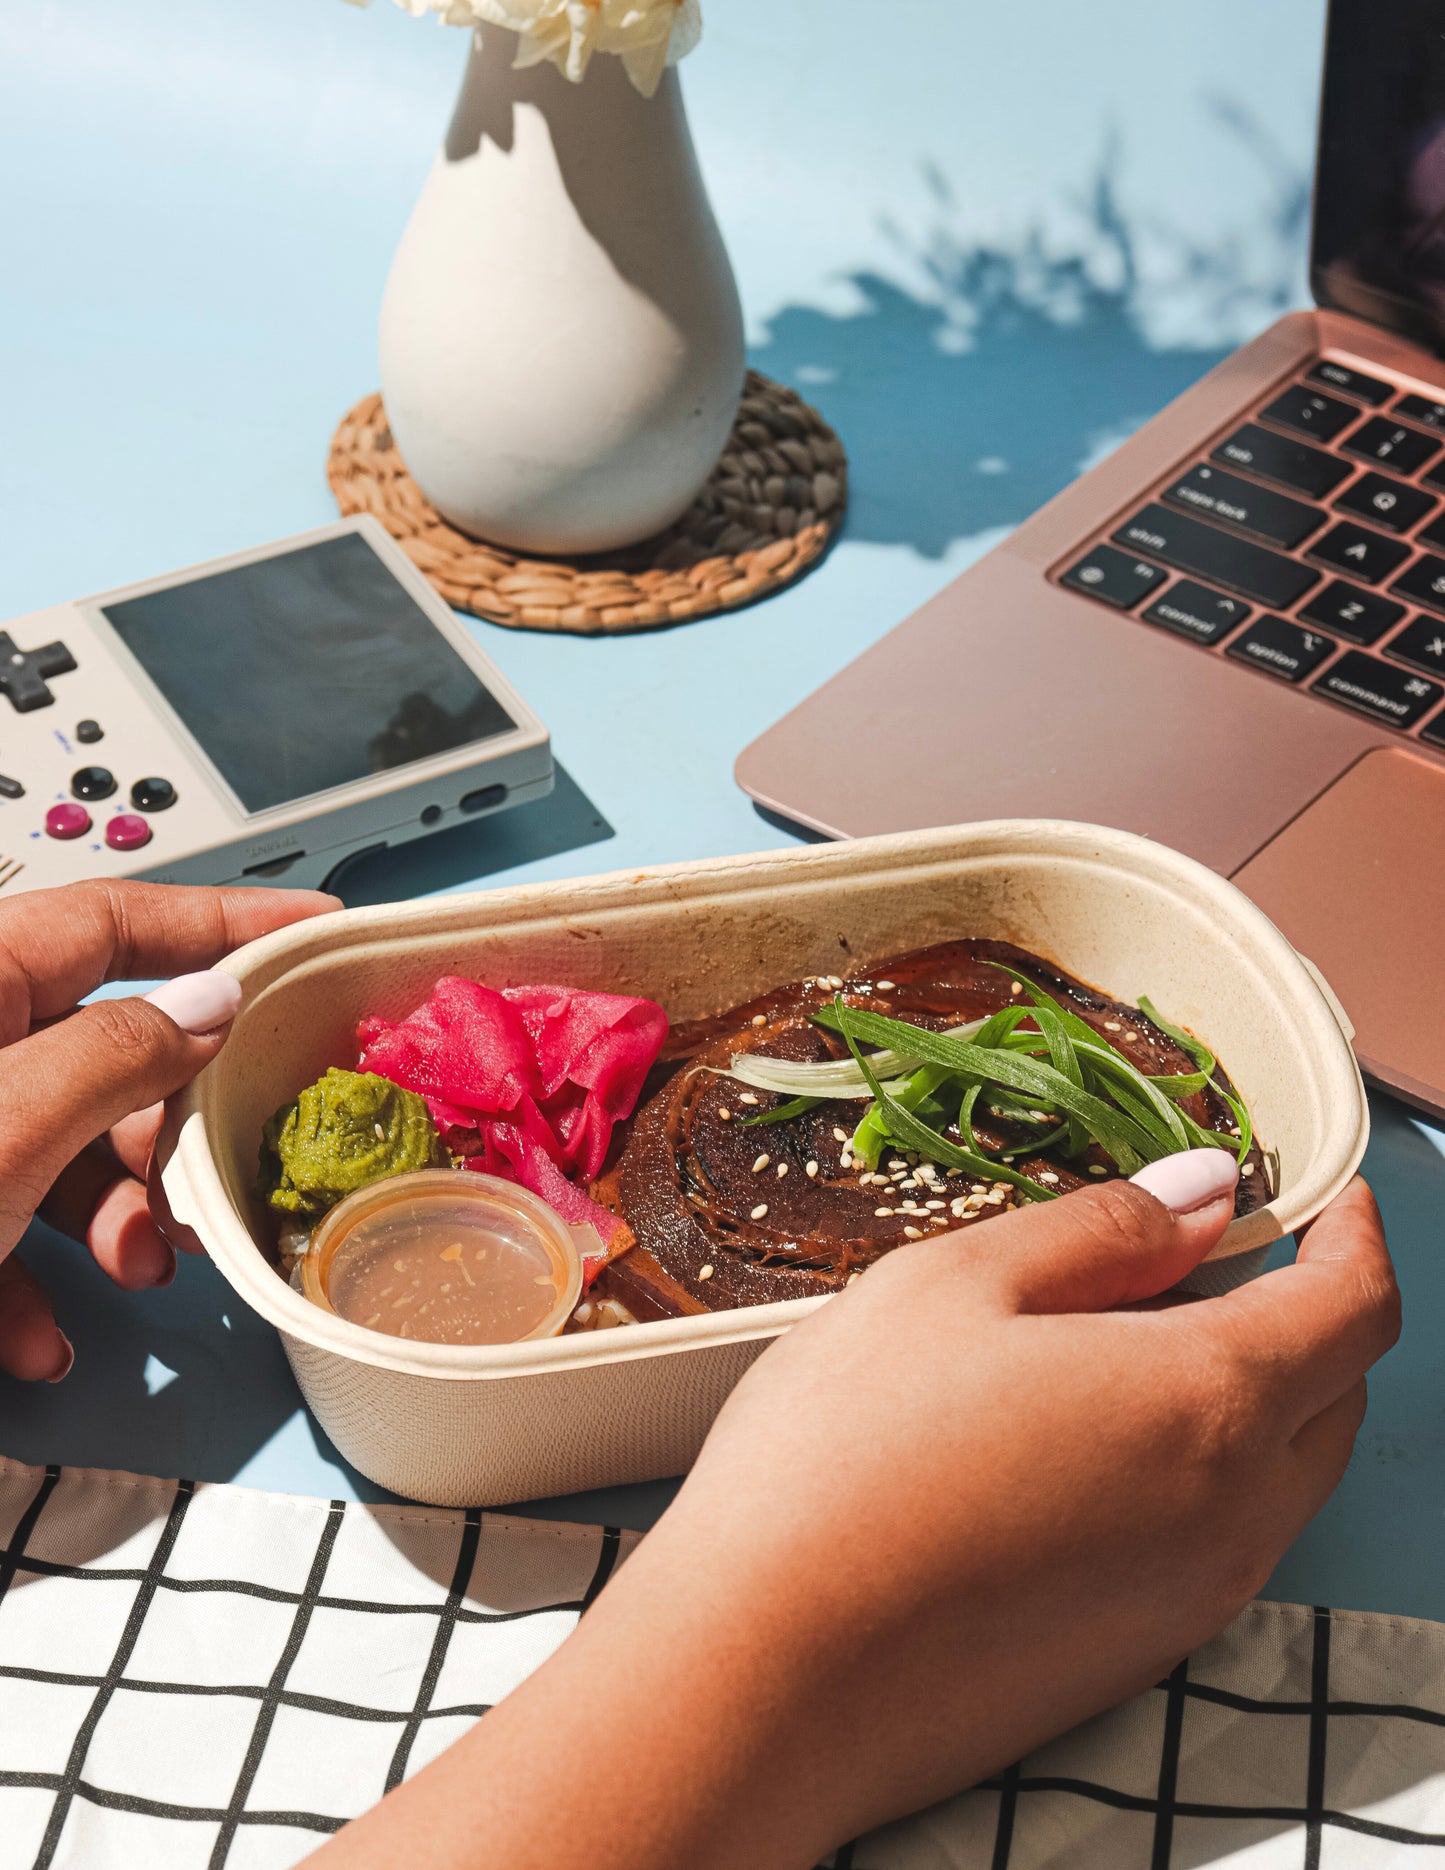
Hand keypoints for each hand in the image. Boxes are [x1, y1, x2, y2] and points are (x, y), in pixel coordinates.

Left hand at [0, 879, 336, 1382]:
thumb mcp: (14, 1124)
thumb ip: (122, 1054)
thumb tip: (211, 1005)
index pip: (118, 918)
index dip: (225, 921)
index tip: (315, 932)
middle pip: (103, 1053)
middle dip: (168, 1132)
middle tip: (220, 1180)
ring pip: (60, 1148)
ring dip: (112, 1220)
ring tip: (138, 1269)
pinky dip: (30, 1284)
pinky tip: (38, 1336)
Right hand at [310, 1161, 1397, 1869]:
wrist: (761, 1679)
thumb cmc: (846, 1453)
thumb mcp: (954, 1285)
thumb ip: (1100, 1230)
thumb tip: (1206, 1192)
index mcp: (1205, 1399)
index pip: (1354, 1309)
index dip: (1356, 1236)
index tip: (1329, 1197)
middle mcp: (1231, 1514)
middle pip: (1336, 1399)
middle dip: (1312, 1314)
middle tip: (1226, 1258)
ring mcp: (1189, 1604)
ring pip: (1281, 1480)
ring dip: (1256, 1398)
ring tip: (1143, 1344)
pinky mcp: (1130, 1662)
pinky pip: (1217, 1546)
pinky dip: (1201, 1474)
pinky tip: (1086, 1451)